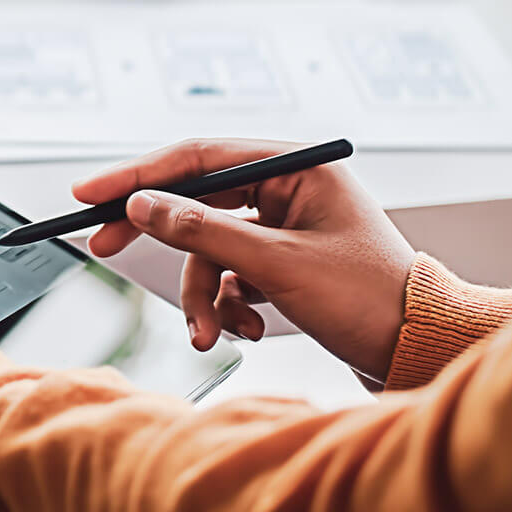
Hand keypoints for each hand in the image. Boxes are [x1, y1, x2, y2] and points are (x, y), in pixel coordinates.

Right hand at [72, 139, 415, 381]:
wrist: (421, 354)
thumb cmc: (371, 300)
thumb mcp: (278, 265)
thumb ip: (203, 231)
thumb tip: (142, 205)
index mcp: (298, 167)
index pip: (199, 157)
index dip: (138, 174)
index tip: (90, 193)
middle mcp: (290, 189)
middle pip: (197, 202)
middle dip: (159, 239)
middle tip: (103, 249)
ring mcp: (286, 228)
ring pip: (210, 251)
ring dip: (203, 295)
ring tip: (211, 333)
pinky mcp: (284, 264)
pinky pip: (231, 276)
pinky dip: (228, 305)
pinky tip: (246, 329)